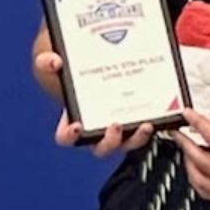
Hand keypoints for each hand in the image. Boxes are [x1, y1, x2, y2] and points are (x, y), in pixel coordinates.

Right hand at [41, 50, 159, 157]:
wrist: (101, 66)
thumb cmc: (78, 73)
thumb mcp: (59, 65)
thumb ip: (47, 62)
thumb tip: (53, 61)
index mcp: (74, 120)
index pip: (66, 138)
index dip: (70, 136)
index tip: (77, 126)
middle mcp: (98, 129)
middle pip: (102, 148)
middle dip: (110, 141)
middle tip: (116, 125)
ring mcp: (121, 128)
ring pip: (128, 143)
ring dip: (137, 138)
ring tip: (145, 124)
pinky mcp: (139, 121)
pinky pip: (146, 130)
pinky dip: (156, 125)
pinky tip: (162, 112)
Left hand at [174, 110, 209, 203]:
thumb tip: (203, 122)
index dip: (195, 123)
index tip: (186, 114)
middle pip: (199, 160)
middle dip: (185, 144)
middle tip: (180, 132)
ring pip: (199, 180)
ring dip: (189, 164)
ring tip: (189, 149)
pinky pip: (208, 192)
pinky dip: (198, 180)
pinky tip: (198, 167)